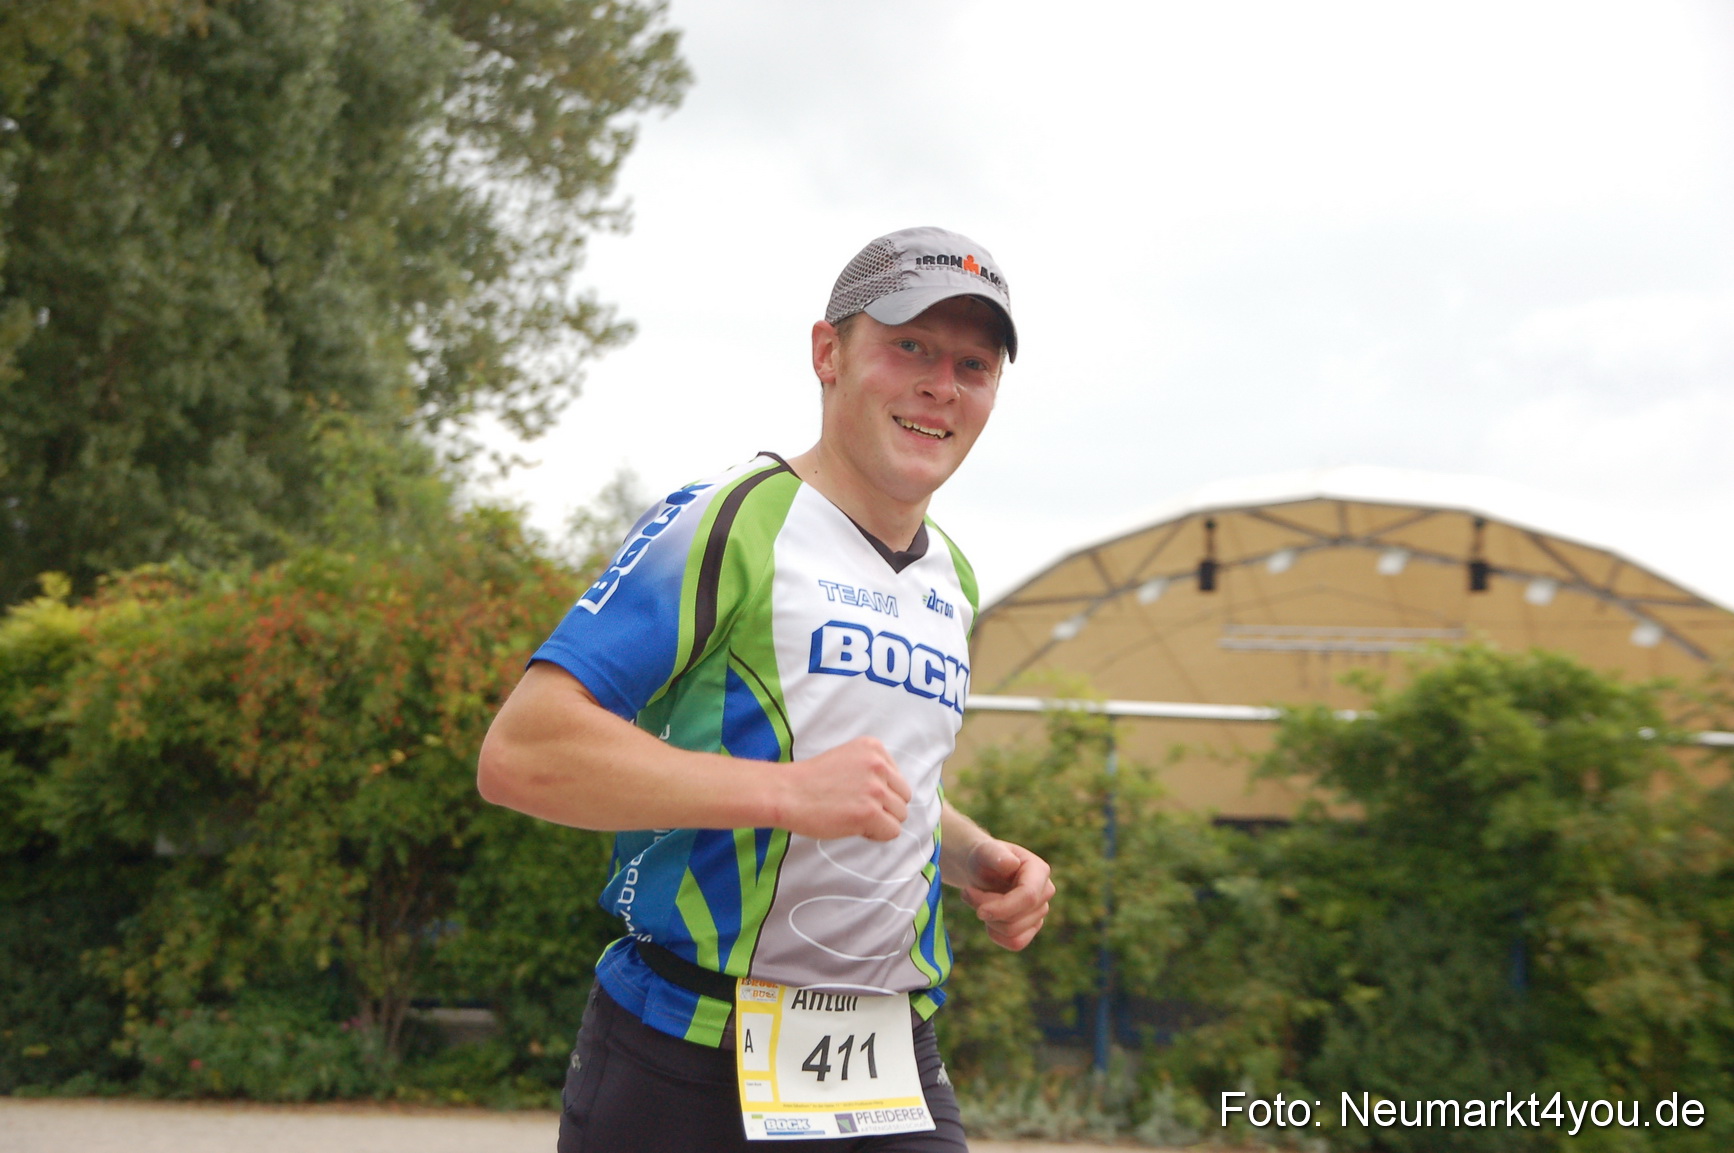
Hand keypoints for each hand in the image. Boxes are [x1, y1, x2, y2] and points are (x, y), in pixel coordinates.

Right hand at [776, 737, 911, 841]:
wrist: (786, 793)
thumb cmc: (811, 780)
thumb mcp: (846, 758)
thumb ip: (871, 769)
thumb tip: (894, 794)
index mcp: (873, 747)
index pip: (898, 778)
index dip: (881, 793)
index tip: (859, 795)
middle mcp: (878, 765)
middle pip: (903, 797)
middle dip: (885, 808)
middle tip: (857, 810)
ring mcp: (875, 789)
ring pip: (899, 816)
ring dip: (880, 822)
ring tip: (854, 818)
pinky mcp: (869, 812)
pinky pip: (892, 831)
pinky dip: (876, 835)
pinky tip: (855, 827)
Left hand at [959, 839, 1053, 950]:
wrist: (981, 869)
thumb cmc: (983, 858)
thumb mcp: (984, 851)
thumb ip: (995, 854)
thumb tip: (1011, 864)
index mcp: (1039, 870)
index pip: (1028, 897)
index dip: (1002, 908)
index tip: (978, 911)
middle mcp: (1045, 892)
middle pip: (1017, 919)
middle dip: (988, 910)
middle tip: (968, 893)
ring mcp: (1040, 911)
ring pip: (1014, 933)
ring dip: (990, 922)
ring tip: (977, 901)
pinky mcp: (1032, 926)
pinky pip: (1016, 943)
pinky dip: (996, 935)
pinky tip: (988, 919)